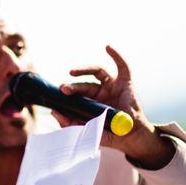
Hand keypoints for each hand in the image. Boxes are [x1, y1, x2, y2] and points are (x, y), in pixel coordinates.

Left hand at [52, 45, 174, 167]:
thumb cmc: (110, 134)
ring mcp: (113, 86)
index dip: (68, 93)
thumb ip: (71, 123)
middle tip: (63, 88)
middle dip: (73, 87)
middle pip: (84, 85)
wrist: (131, 137)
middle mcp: (101, 92)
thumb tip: (54, 112)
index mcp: (91, 102)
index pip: (77, 95)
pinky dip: (116, 55)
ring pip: (97, 72)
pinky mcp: (126, 83)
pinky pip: (122, 66)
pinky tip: (108, 47)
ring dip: (84, 69)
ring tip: (72, 71)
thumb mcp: (87, 130)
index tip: (58, 95)